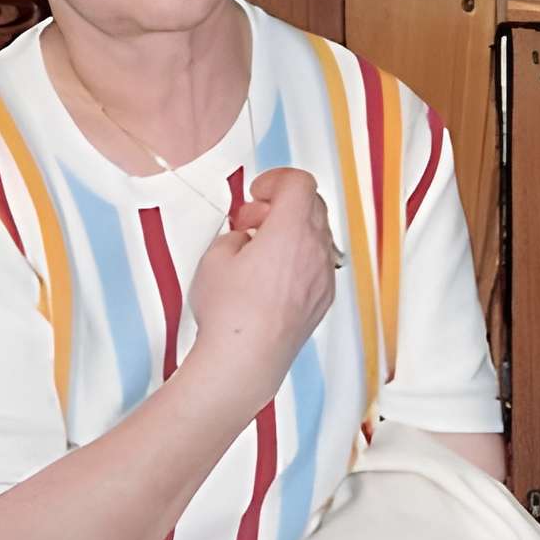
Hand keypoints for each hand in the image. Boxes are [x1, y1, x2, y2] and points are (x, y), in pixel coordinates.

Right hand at [187, 167, 338, 413]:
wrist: (247, 360)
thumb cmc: (231, 313)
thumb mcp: (215, 257)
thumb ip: (234, 235)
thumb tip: (244, 239)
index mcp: (291, 230)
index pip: (299, 182)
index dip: (276, 179)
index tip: (258, 191)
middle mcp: (316, 249)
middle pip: (311, 205)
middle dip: (280, 204)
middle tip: (251, 221)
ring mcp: (323, 275)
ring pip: (317, 234)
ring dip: (291, 231)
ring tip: (258, 252)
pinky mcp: (323, 298)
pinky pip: (318, 262)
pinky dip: (300, 257)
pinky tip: (271, 277)